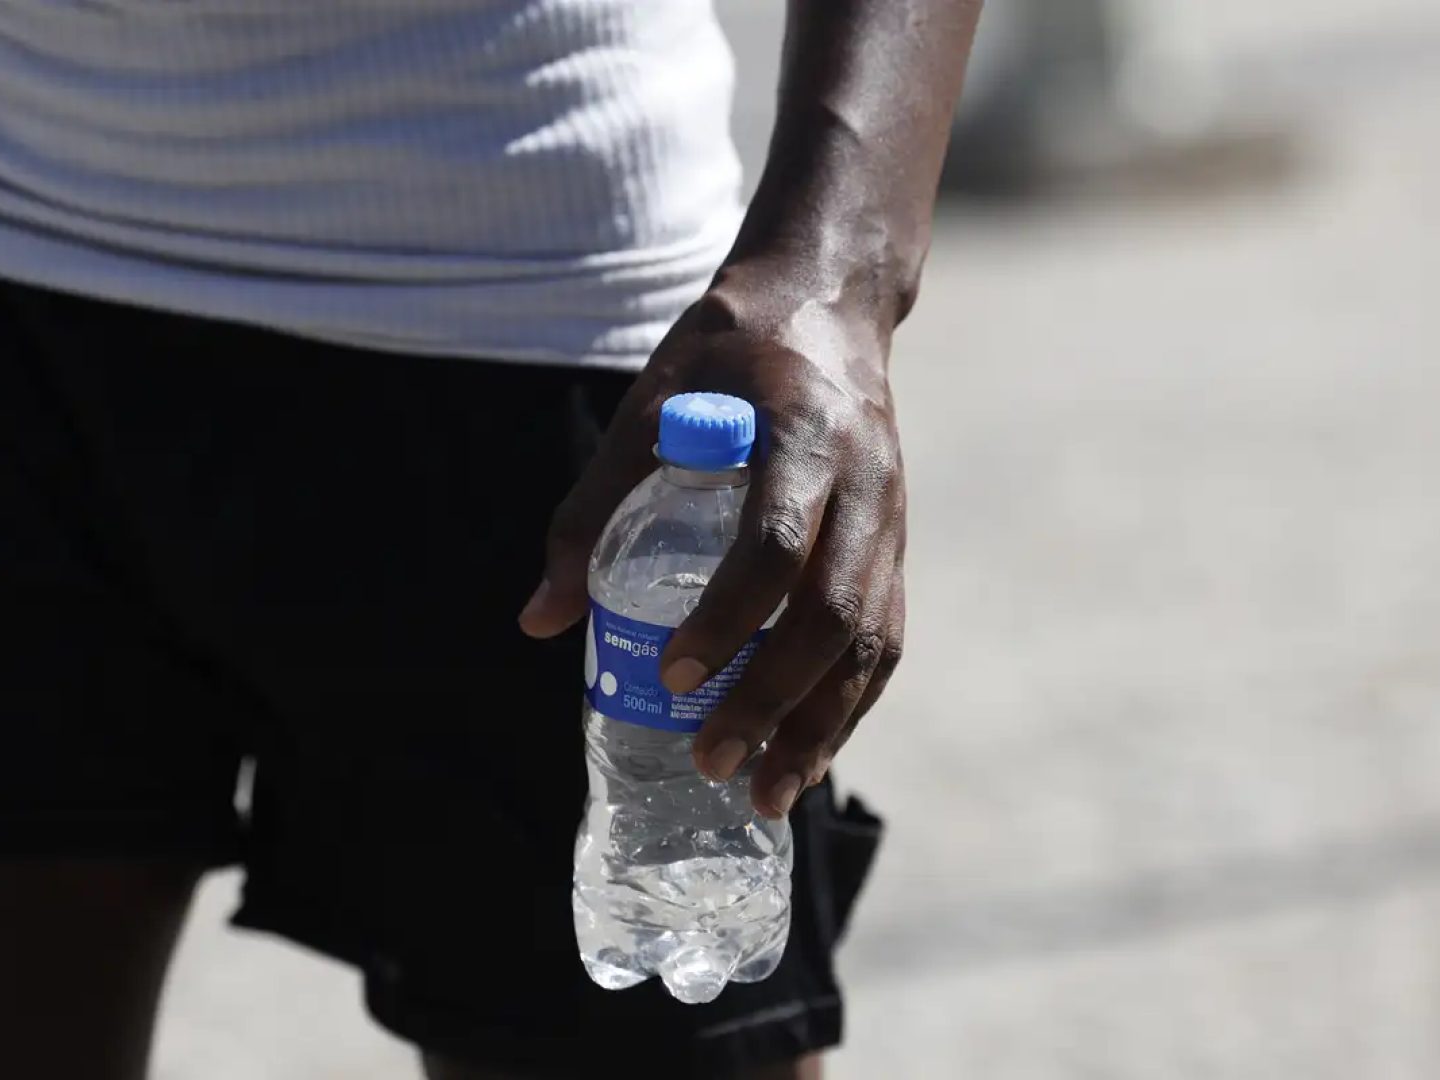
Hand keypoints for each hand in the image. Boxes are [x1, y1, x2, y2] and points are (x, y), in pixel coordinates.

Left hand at [519, 262, 907, 818]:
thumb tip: (540, 622)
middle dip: (774, 700)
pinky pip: (884, 638)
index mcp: (802, 435)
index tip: (671, 672)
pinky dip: (851, 705)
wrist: (827, 304)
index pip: (774, 545)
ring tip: (767, 794)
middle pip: (832, 613)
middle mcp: (865, 483)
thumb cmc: (724, 354)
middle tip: (710, 761)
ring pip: (870, 640)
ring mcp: (893, 518)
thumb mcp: (647, 406)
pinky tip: (808, 754)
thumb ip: (592, 509)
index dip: (727, 618)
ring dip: (824, 727)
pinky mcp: (899, 545)